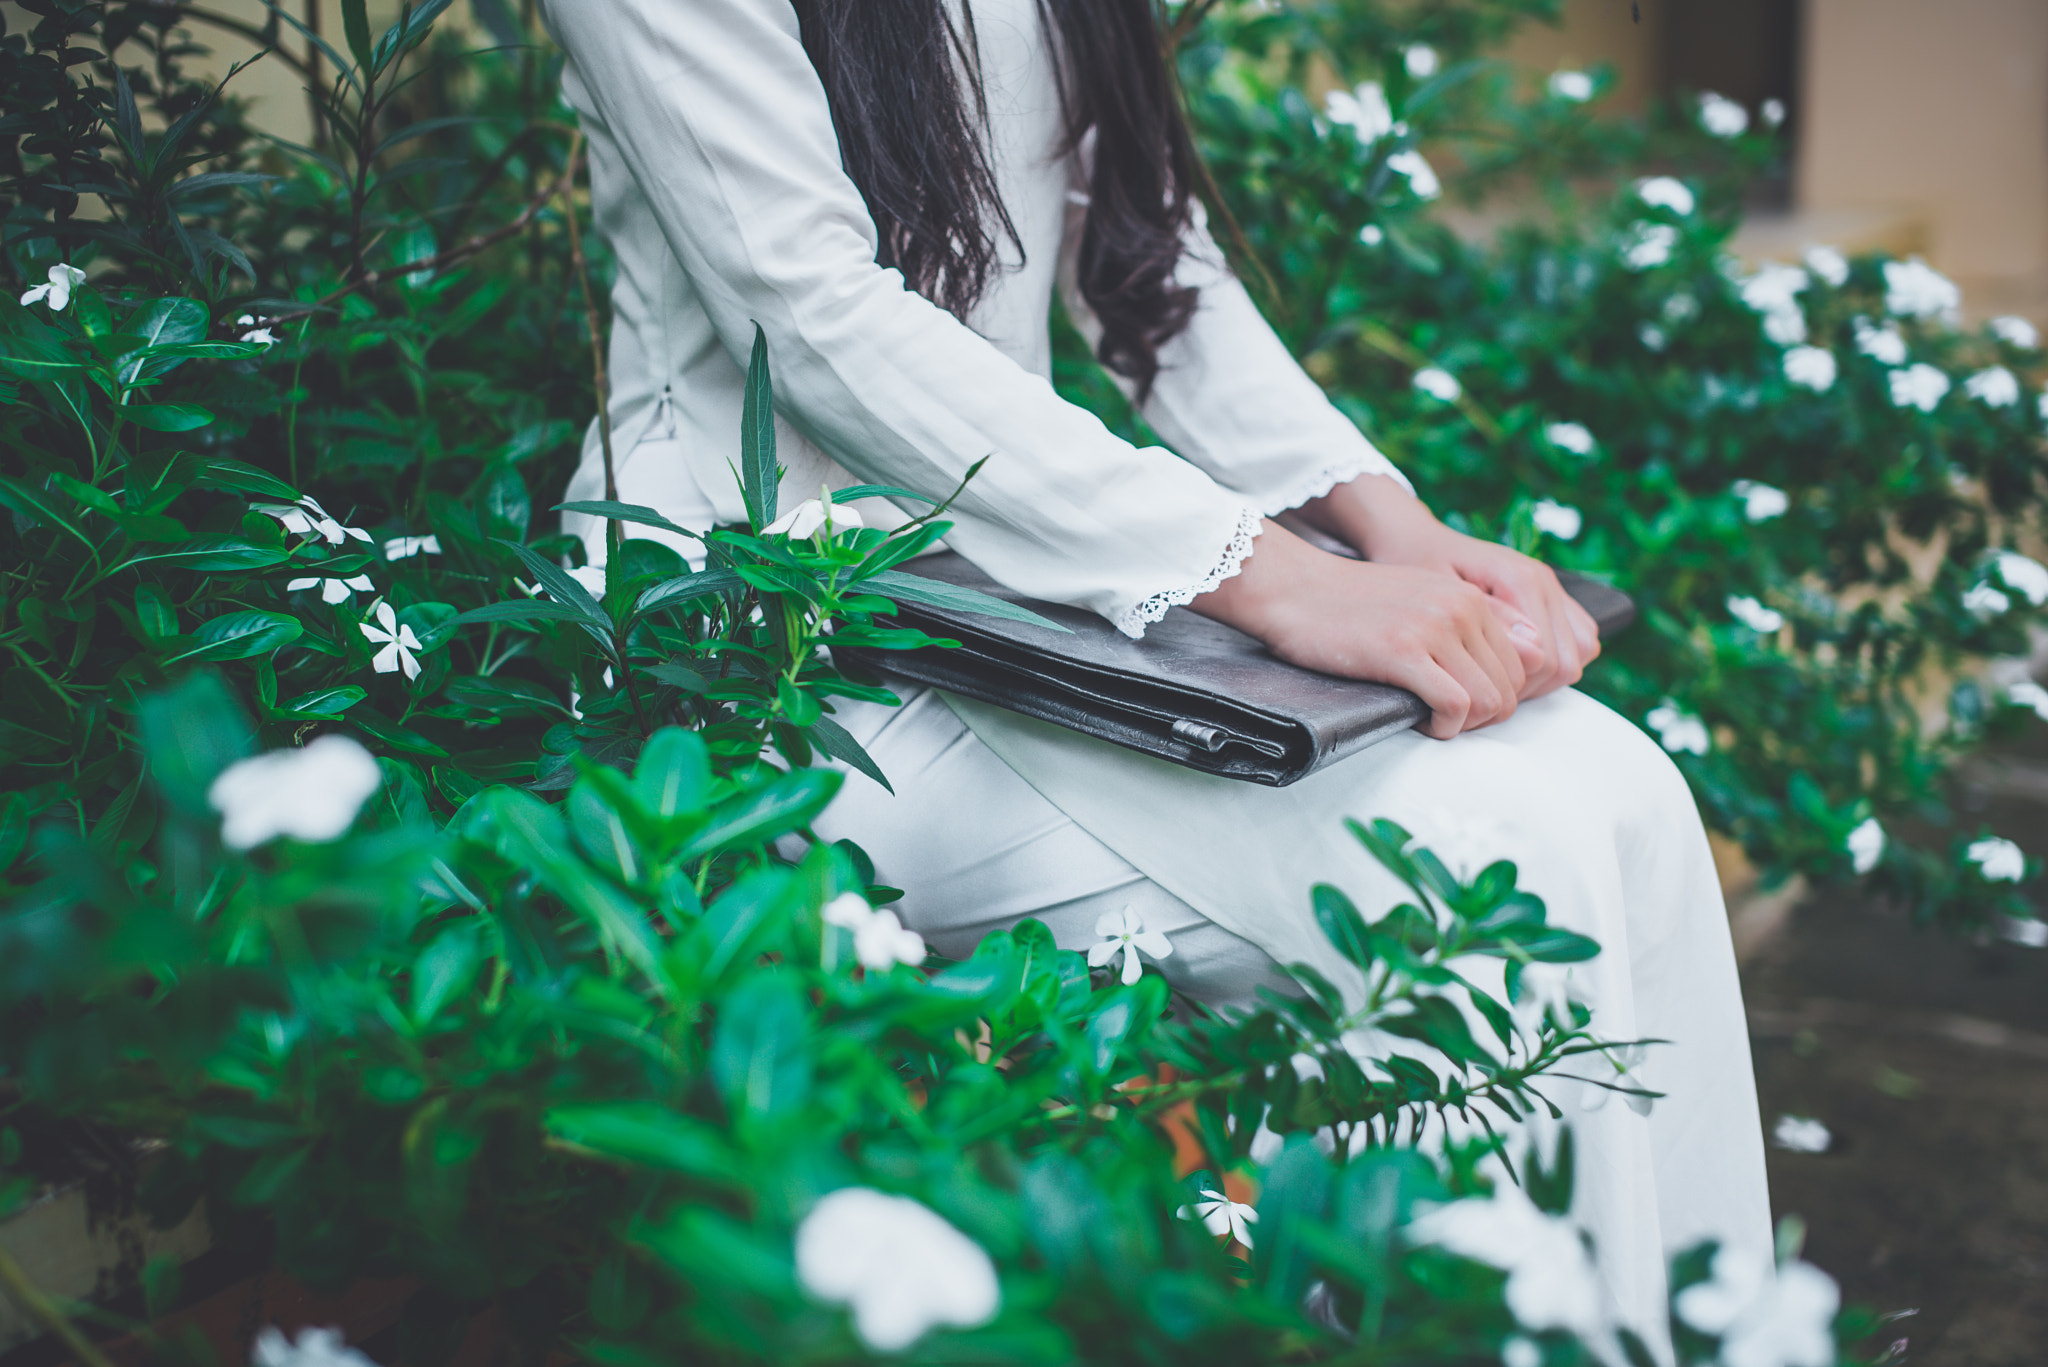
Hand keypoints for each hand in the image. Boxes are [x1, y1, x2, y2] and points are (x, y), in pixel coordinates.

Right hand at [1299, 474, 1598, 699]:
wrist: (1295, 588)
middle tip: (1444, 719)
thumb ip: (1461, 627)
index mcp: (1471, 599)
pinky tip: (1418, 720)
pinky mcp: (1405, 651)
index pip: (1520, 665)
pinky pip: (1455, 706)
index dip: (1495, 697)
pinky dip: (1443, 728)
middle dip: (1482, 717)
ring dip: (1465, 726)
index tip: (1459, 705)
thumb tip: (1494, 676)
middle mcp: (1463, 609)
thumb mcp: (1419, 600)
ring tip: (1432, 720)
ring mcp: (1436, 629)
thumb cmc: (1348, 604)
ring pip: (1491, 702)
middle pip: (1512, 689)